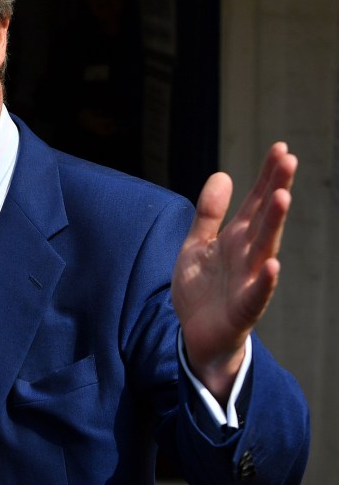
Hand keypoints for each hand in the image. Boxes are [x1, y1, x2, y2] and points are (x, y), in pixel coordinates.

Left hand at [172, 142, 296, 401]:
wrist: (195, 336)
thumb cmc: (202, 290)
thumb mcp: (197, 245)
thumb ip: (209, 213)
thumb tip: (222, 174)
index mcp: (236, 239)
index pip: (255, 202)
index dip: (266, 176)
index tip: (281, 148)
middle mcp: (246, 256)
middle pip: (264, 218)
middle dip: (275, 189)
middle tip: (288, 160)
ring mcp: (248, 281)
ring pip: (264, 249)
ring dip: (274, 224)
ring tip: (282, 196)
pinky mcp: (243, 309)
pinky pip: (257, 294)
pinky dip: (265, 281)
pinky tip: (273, 264)